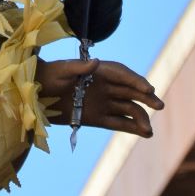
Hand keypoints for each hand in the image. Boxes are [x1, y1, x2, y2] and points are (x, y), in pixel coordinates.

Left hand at [35, 57, 162, 138]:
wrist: (35, 94)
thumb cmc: (49, 76)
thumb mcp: (62, 69)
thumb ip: (79, 67)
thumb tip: (96, 62)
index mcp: (98, 71)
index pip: (122, 75)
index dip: (136, 80)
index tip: (148, 88)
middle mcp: (104, 86)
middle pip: (130, 91)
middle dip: (145, 97)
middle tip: (159, 105)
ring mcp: (102, 102)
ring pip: (127, 108)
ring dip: (140, 117)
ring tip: (149, 129)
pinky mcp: (98, 118)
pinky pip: (119, 122)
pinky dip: (132, 128)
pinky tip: (145, 134)